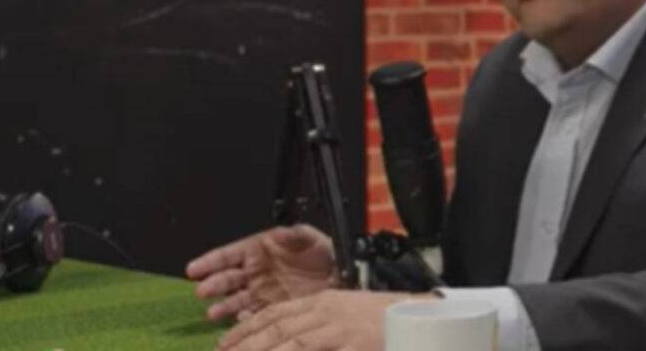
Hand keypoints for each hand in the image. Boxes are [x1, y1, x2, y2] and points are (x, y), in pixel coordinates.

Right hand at [186, 224, 336, 320]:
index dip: (210, 261)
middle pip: (227, 279)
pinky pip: (253, 316)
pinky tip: (241, 321)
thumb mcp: (311, 238)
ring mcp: (262, 292)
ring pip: (235, 300)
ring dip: (223, 306)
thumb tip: (277, 234)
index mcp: (260, 250)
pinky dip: (245, 320)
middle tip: (202, 291)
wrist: (342, 277)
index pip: (229, 255)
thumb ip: (293, 234)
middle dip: (213, 284)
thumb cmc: (324, 252)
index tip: (194, 269)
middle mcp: (256, 272)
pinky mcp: (272, 309)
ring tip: (213, 313)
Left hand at [216, 289, 424, 350]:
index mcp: (322, 301)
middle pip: (276, 326)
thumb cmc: (383, 320)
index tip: (226, 342)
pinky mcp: (352, 344)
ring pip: (290, 341)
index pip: (276, 312)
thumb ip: (317, 325)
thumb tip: (291, 339)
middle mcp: (325, 311)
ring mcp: (338, 328)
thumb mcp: (345, 316)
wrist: (419, 317)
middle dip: (245, 343)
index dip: (248, 328)